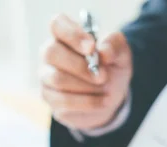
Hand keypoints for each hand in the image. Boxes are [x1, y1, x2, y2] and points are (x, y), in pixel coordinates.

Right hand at [40, 14, 132, 129]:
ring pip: (57, 79)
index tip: (91, 48)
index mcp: (65, 34)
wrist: (110, 96)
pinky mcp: (50, 98)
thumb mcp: (121, 53)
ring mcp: (46, 76)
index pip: (57, 24)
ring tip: (105, 89)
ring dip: (87, 87)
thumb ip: (115, 45)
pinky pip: (63, 101)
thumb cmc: (111, 67)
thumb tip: (103, 51)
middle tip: (103, 76)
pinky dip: (87, 102)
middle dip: (81, 67)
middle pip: (51, 53)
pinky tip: (102, 101)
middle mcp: (50, 52)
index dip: (72, 35)